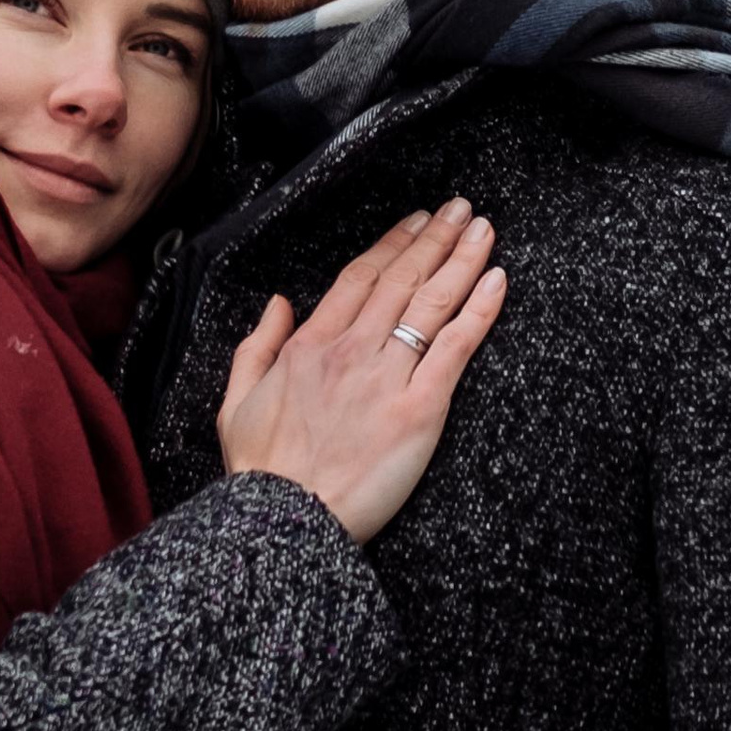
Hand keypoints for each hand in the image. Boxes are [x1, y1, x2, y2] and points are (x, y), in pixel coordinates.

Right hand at [218, 198, 504, 540]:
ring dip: (462, 258)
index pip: (360, 277)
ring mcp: (386, 377)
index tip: (416, 222)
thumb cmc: (261, 474)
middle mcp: (350, 351)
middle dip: (435, 237)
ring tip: (483, 228)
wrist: (285, 523)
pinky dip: (478, 310)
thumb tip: (278, 303)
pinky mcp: (419, 409)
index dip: (393, 243)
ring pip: (431, 302)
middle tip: (460, 207)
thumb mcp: (234, 403)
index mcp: (309, 346)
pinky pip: (454, 347)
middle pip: (401, 278)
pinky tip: (496, 281)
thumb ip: (256, 346)